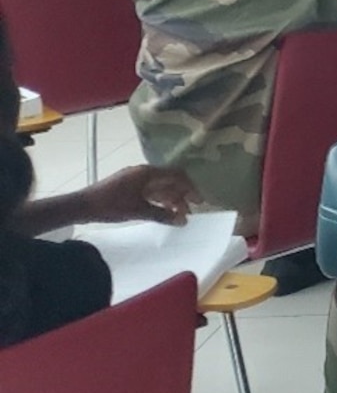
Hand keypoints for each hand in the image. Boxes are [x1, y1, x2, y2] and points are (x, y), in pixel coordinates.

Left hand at [80, 165, 197, 225]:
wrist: (81, 206)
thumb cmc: (110, 205)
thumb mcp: (138, 211)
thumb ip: (162, 214)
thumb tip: (182, 220)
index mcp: (148, 173)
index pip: (177, 175)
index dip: (190, 188)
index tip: (199, 202)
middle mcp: (143, 172)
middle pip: (169, 181)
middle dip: (181, 196)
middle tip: (189, 212)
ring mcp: (135, 179)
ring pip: (159, 187)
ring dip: (170, 200)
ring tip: (177, 216)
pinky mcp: (128, 187)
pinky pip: (150, 191)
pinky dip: (158, 201)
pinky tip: (162, 212)